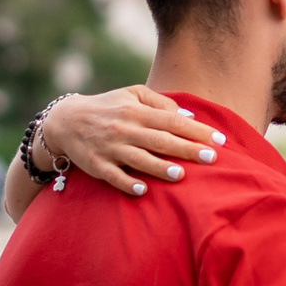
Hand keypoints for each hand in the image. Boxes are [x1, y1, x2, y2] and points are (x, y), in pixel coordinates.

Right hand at [40, 86, 226, 196]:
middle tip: (212, 158)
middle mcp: (125, 128)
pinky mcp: (97, 165)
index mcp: (136, 111)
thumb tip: (188, 115)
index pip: (172, 120)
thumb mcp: (131, 94)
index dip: (196, 130)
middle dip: (187, 149)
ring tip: (180, 174)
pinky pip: (114, 176)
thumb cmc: (108, 107)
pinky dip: (127, 183)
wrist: (66, 121)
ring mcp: (110, 148)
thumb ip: (160, 102)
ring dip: (159, 167)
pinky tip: (143, 191)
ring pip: (138, 159)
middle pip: (160, 140)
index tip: (219, 140)